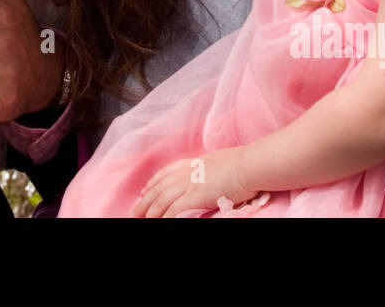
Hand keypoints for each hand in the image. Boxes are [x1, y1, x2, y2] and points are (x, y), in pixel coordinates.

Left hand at [134, 147, 257, 217]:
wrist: (249, 165)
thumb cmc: (243, 165)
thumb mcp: (221, 163)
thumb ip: (210, 169)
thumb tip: (210, 176)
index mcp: (194, 163)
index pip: (166, 172)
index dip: (153, 182)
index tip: (144, 191)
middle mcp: (188, 172)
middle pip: (159, 187)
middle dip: (145, 200)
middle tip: (135, 210)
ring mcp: (190, 183)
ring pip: (162, 199)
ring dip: (149, 210)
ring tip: (140, 219)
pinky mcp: (196, 196)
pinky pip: (173, 209)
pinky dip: (164, 216)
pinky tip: (158, 222)